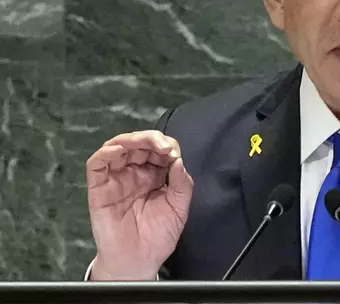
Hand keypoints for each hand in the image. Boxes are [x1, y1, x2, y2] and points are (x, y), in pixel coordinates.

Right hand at [86, 130, 193, 279]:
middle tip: (163, 146)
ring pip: (118, 147)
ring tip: (145, 143)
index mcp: (155, 175)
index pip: (159, 150)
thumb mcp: (179, 208)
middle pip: (139, 144)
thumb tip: (178, 160)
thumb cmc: (158, 237)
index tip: (175, 154)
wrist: (139, 262)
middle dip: (152, 138)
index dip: (167, 145)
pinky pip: (97, 164)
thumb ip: (182, 183)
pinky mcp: (99, 188)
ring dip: (131, 139)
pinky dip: (106, 152)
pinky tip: (119, 150)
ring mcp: (116, 178)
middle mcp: (135, 173)